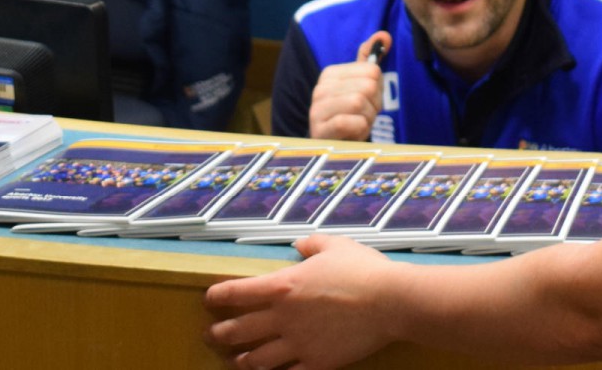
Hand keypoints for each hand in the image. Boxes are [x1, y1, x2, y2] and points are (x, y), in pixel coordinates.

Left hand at [204, 234, 405, 369]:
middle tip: (213, 335)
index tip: (210, 299)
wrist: (391, 301)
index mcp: (282, 285)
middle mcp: (282, 317)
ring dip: (242, 360)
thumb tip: (300, 246)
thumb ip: (312, 245)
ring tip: (237, 360)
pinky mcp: (316, 362)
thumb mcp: (335, 245)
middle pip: (236, 331)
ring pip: (256, 360)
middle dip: (219, 334)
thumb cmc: (363, 270)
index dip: (216, 296)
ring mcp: (297, 343)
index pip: (234, 293)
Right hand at [309, 31, 390, 140]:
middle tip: (364, 114)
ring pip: (360, 103)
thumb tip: (384, 35)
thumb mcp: (361, 85)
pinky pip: (353, 122)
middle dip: (374, 105)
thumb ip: (371, 59)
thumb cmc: (350, 113)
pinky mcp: (320, 129)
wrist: (334, 145)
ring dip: (368, 118)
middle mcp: (320, 88)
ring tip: (359, 123)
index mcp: (330, 74)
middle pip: (368, 87)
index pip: (372, 71)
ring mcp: (317, 109)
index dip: (378, 88)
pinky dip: (361, 129)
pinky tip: (353, 132)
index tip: (368, 99)